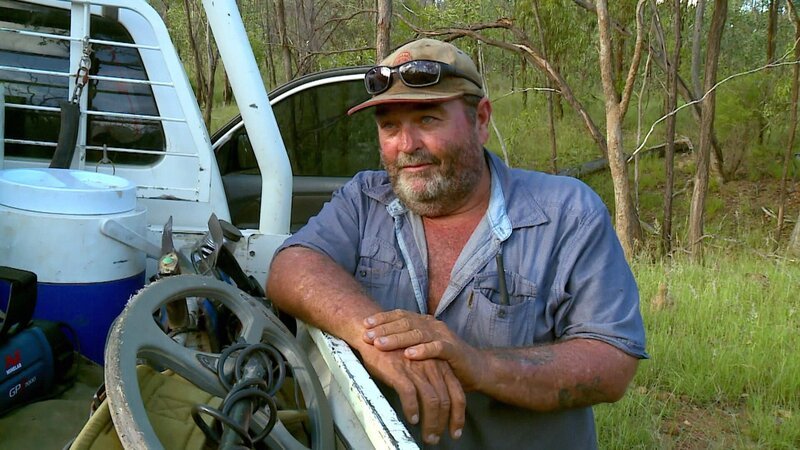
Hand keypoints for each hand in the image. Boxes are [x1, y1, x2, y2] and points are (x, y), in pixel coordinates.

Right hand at [357, 343, 464, 443]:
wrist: (372, 334)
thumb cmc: (395, 349)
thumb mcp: (419, 361)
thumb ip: (429, 377)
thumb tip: (434, 401)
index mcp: (440, 364)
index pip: (457, 393)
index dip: (458, 415)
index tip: (455, 431)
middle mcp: (433, 366)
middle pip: (447, 400)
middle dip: (444, 424)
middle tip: (437, 438)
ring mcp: (417, 368)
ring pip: (432, 400)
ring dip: (431, 423)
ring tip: (427, 436)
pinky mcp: (400, 371)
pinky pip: (411, 395)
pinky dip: (412, 410)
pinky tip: (412, 419)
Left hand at [363, 309, 486, 390]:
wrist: (475, 368)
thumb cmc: (444, 361)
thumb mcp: (421, 349)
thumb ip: (405, 343)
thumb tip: (376, 343)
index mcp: (424, 322)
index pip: (400, 316)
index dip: (382, 318)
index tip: (365, 324)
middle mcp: (433, 325)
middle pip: (405, 322)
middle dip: (384, 328)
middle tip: (367, 335)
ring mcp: (444, 336)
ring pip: (418, 333)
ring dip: (397, 338)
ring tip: (381, 344)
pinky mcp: (454, 350)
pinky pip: (437, 348)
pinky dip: (422, 350)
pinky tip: (409, 354)